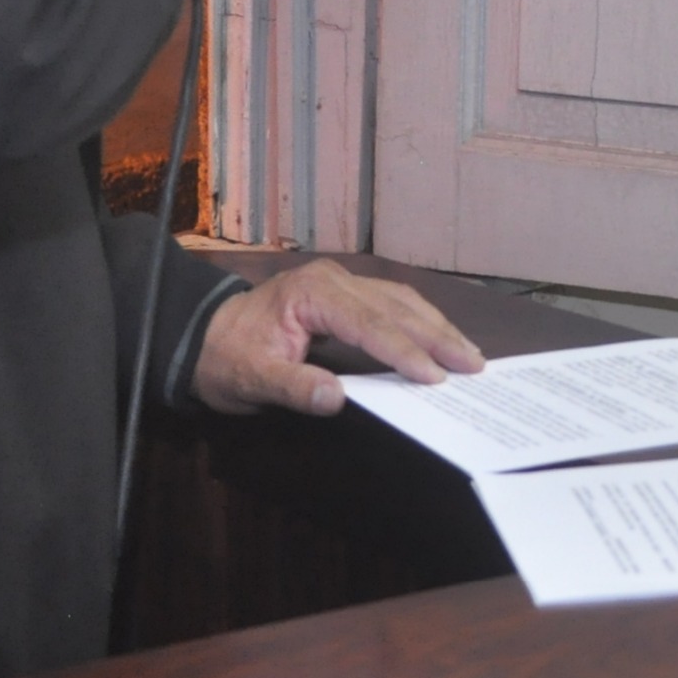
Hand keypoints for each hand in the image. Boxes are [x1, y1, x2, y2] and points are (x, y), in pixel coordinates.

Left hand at [188, 258, 487, 416]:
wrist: (203, 336)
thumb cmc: (226, 358)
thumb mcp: (249, 378)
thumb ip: (292, 387)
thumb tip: (336, 398)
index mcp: (311, 293)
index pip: (369, 324)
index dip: (405, 351)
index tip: (435, 377)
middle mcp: (332, 279)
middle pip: (396, 307)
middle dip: (437, 337)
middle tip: (474, 365)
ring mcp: (341, 282)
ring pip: (401, 301)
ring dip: (437, 327)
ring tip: (469, 354)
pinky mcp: (346, 292)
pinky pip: (393, 302)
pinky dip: (421, 321)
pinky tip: (441, 338)